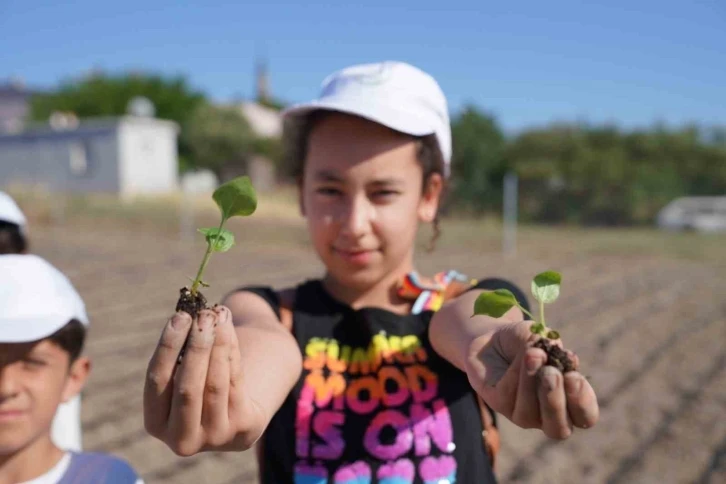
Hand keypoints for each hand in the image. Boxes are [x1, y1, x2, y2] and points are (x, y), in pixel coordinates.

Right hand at [143, 306, 261, 455]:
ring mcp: (214, 438)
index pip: (156, 381)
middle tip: (204, 315)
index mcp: (156, 424)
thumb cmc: (200, 384)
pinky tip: (229, 330)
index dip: (168, 347)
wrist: (236, 413)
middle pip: (186, 387)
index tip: (180, 316)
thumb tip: (194, 314)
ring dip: (218, 345)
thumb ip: (182, 351)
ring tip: (219, 315)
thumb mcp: (183, 373)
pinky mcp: (241, 429)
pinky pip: (236, 384)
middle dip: (196, 347)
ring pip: (215, 384)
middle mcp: (181, 439)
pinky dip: (232, 353)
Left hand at [465, 321, 598, 438]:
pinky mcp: (500, 405)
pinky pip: (508, 395)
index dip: (582, 400)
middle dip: (555, 400)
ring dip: (532, 382)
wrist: (493, 338)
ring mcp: (523, 414)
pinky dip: (516, 372)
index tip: (573, 375)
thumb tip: (557, 350)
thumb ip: (552, 346)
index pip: (585, 416)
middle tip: (551, 373)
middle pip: (559, 428)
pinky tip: (521, 354)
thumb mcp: (543, 338)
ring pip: (529, 413)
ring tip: (533, 354)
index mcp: (570, 402)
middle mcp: (548, 415)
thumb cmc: (527, 342)